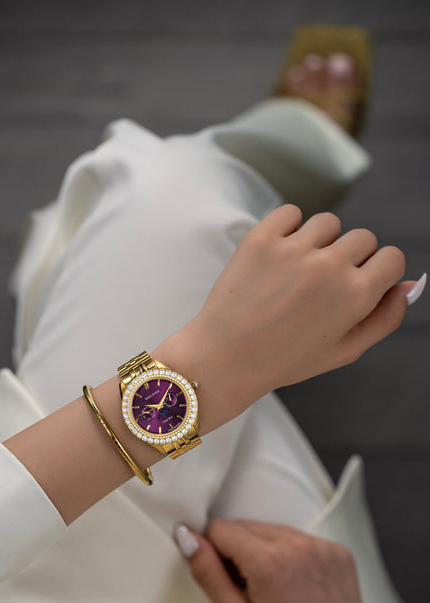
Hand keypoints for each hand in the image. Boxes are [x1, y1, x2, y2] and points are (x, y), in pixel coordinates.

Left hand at [156, 204, 413, 432]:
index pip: (392, 258)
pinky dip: (287, 228)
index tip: (356, 284)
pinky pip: (291, 212)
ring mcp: (294, 250)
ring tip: (295, 273)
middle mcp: (329, 268)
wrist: (223, 359)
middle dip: (349, 259)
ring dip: (319, 242)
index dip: (377, 272)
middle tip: (319, 287)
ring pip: (328, 223)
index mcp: (355, 296)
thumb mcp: (344, 351)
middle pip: (362, 238)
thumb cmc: (285, 359)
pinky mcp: (262, 238)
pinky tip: (277, 257)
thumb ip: (385, 318)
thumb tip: (410, 285)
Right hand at [176, 519, 379, 602]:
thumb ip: (207, 573)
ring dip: (266, 549)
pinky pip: (301, 538)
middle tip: (252, 587)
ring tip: (276, 587)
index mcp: (268, 561)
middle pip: (247, 525)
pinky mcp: (338, 550)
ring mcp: (322, 546)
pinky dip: (293, 554)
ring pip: (273, 529)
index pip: (221, 528)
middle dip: (241, 550)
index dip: (216, 551)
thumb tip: (188, 538)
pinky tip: (298, 584)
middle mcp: (297, 545)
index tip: (228, 577)